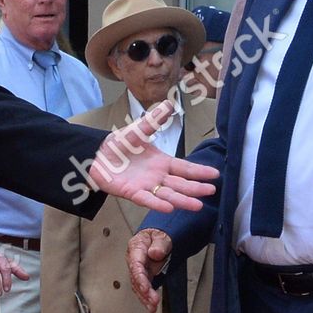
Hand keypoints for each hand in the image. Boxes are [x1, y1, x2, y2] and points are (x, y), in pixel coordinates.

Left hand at [88, 101, 219, 212]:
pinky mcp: (132, 193)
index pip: (185, 168)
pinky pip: (146, 199)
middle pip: (180, 184)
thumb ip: (154, 120)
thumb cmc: (119, 145)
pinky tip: (169, 207)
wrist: (97, 154)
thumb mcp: (139, 130)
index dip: (199, 172)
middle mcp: (157, 176)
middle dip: (196, 188)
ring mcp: (146, 186)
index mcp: (162, 162)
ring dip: (182, 200)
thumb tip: (170, 105)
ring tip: (197, 205)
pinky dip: (157, 204)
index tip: (215, 175)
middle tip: (211, 192)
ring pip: (168, 194)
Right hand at [127, 229, 172, 312]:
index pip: (136, 265)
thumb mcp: (162, 235)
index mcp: (136, 248)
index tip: (146, 287)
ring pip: (138, 286)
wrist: (158, 236)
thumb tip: (155, 253)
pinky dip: (146, 298)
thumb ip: (160, 243)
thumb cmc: (157, 235)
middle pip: (136, 279)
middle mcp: (134, 260)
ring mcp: (138, 269)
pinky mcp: (144, 276)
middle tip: (153, 301)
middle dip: (144, 292)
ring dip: (145, 298)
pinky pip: (143, 288)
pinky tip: (151, 306)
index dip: (140, 278)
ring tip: (152, 307)